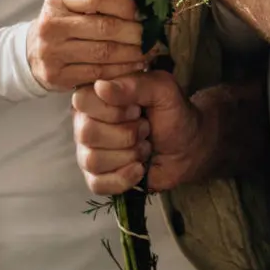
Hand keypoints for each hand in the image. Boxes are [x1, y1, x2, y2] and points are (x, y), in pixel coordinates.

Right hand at [26, 0, 145, 91]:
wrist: (31, 53)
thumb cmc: (63, 24)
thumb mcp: (71, 5)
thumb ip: (98, 3)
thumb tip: (141, 7)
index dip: (124, 4)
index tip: (141, 12)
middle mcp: (51, 25)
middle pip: (104, 27)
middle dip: (134, 32)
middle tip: (152, 36)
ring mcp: (52, 52)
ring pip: (104, 53)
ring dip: (133, 53)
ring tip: (149, 51)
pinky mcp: (57, 76)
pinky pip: (98, 73)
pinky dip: (122, 70)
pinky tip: (135, 66)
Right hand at [71, 71, 207, 193]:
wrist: (187, 149)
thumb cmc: (173, 114)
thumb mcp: (163, 90)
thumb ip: (135, 85)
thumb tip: (100, 87)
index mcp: (96, 94)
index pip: (83, 101)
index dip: (114, 110)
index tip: (137, 110)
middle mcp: (85, 120)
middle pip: (87, 133)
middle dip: (126, 135)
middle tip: (145, 129)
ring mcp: (88, 150)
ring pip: (92, 160)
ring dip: (129, 155)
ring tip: (144, 146)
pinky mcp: (97, 177)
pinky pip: (97, 184)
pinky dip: (124, 178)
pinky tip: (139, 168)